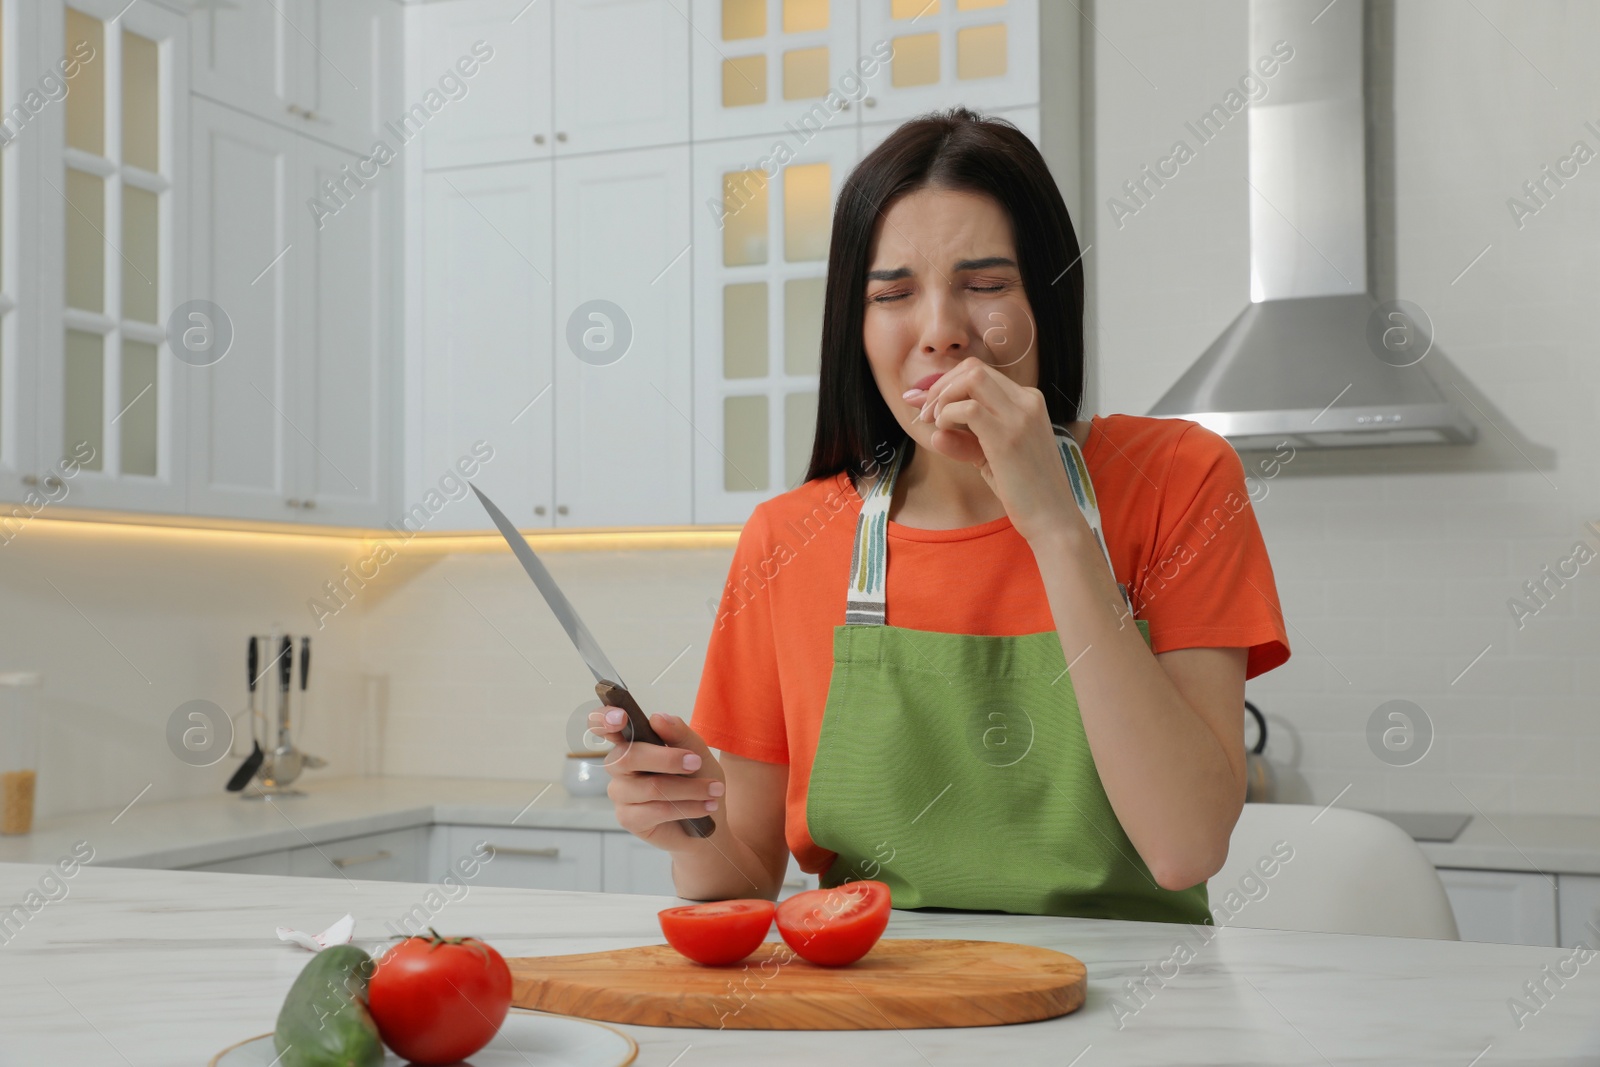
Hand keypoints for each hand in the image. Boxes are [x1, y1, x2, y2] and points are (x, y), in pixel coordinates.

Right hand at [588, 707, 724, 850]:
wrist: (709, 817)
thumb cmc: (697, 778)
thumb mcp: (697, 752)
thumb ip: (679, 734)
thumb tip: (658, 718)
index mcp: (630, 742)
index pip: (602, 726)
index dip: (603, 719)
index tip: (620, 717)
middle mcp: (618, 766)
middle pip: (628, 757)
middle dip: (667, 759)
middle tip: (696, 762)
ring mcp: (620, 793)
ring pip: (650, 787)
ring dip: (688, 788)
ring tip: (714, 790)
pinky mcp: (628, 819)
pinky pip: (656, 810)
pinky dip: (687, 807)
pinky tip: (705, 806)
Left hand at [904, 355, 1085, 544]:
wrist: (1052, 516)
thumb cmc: (1024, 489)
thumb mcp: (990, 457)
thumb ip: (964, 440)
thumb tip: (933, 430)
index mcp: (1027, 401)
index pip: (981, 373)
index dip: (947, 384)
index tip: (927, 406)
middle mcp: (1027, 401)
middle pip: (973, 368)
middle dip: (940, 386)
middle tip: (926, 414)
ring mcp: (1020, 416)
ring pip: (971, 378)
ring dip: (942, 396)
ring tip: (934, 422)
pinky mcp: (1007, 436)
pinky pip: (967, 408)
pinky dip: (947, 415)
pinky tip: (943, 432)